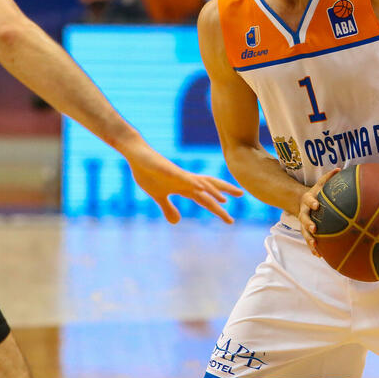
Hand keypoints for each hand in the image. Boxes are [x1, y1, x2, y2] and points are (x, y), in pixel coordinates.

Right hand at [123, 141, 242, 223]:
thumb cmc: (148, 173)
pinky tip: (202, 188)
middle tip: (242, 194)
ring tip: (227, 198)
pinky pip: (184, 178)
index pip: (205, 199)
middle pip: (210, 187)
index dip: (217, 208)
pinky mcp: (168, 170)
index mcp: (184, 187)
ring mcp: (178, 175)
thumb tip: (177, 222)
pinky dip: (194, 183)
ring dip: (214, 190)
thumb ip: (168, 208)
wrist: (136, 155)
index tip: (230, 219)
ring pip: (201, 182)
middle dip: (226, 191)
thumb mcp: (158, 196)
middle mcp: (185, 180)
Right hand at [297, 168, 339, 256]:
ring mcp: (304, 223)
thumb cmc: (316, 193)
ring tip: (316, 246)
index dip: (312, 203)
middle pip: (304, 219)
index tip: (317, 205)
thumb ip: (328, 178)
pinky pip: (309, 241)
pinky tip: (319, 255)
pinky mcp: (306, 232)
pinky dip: (313, 248)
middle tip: (314, 229)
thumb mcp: (320, 184)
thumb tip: (339, 169)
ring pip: (305, 233)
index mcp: (308, 201)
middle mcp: (304, 213)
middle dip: (309, 224)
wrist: (302, 203)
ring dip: (309, 240)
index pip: (309, 201)